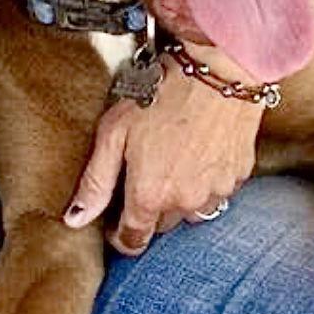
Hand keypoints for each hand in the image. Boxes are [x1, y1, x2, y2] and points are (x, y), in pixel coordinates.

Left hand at [64, 46, 262, 253]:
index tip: (115, 221)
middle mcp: (185, 202)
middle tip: (143, 176)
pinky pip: (217, 192)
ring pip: (192, 212)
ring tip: (174, 163)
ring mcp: (215, 191)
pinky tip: (199, 153)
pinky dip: (206, 181)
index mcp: (150, 195)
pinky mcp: (238, 176)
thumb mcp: (114, 133)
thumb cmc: (161, 95)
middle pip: (162, 227)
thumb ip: (95, 182)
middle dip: (149, 210)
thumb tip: (74, 220)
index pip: (133, 241)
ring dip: (180, 198)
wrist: (218, 72)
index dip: (120, 235)